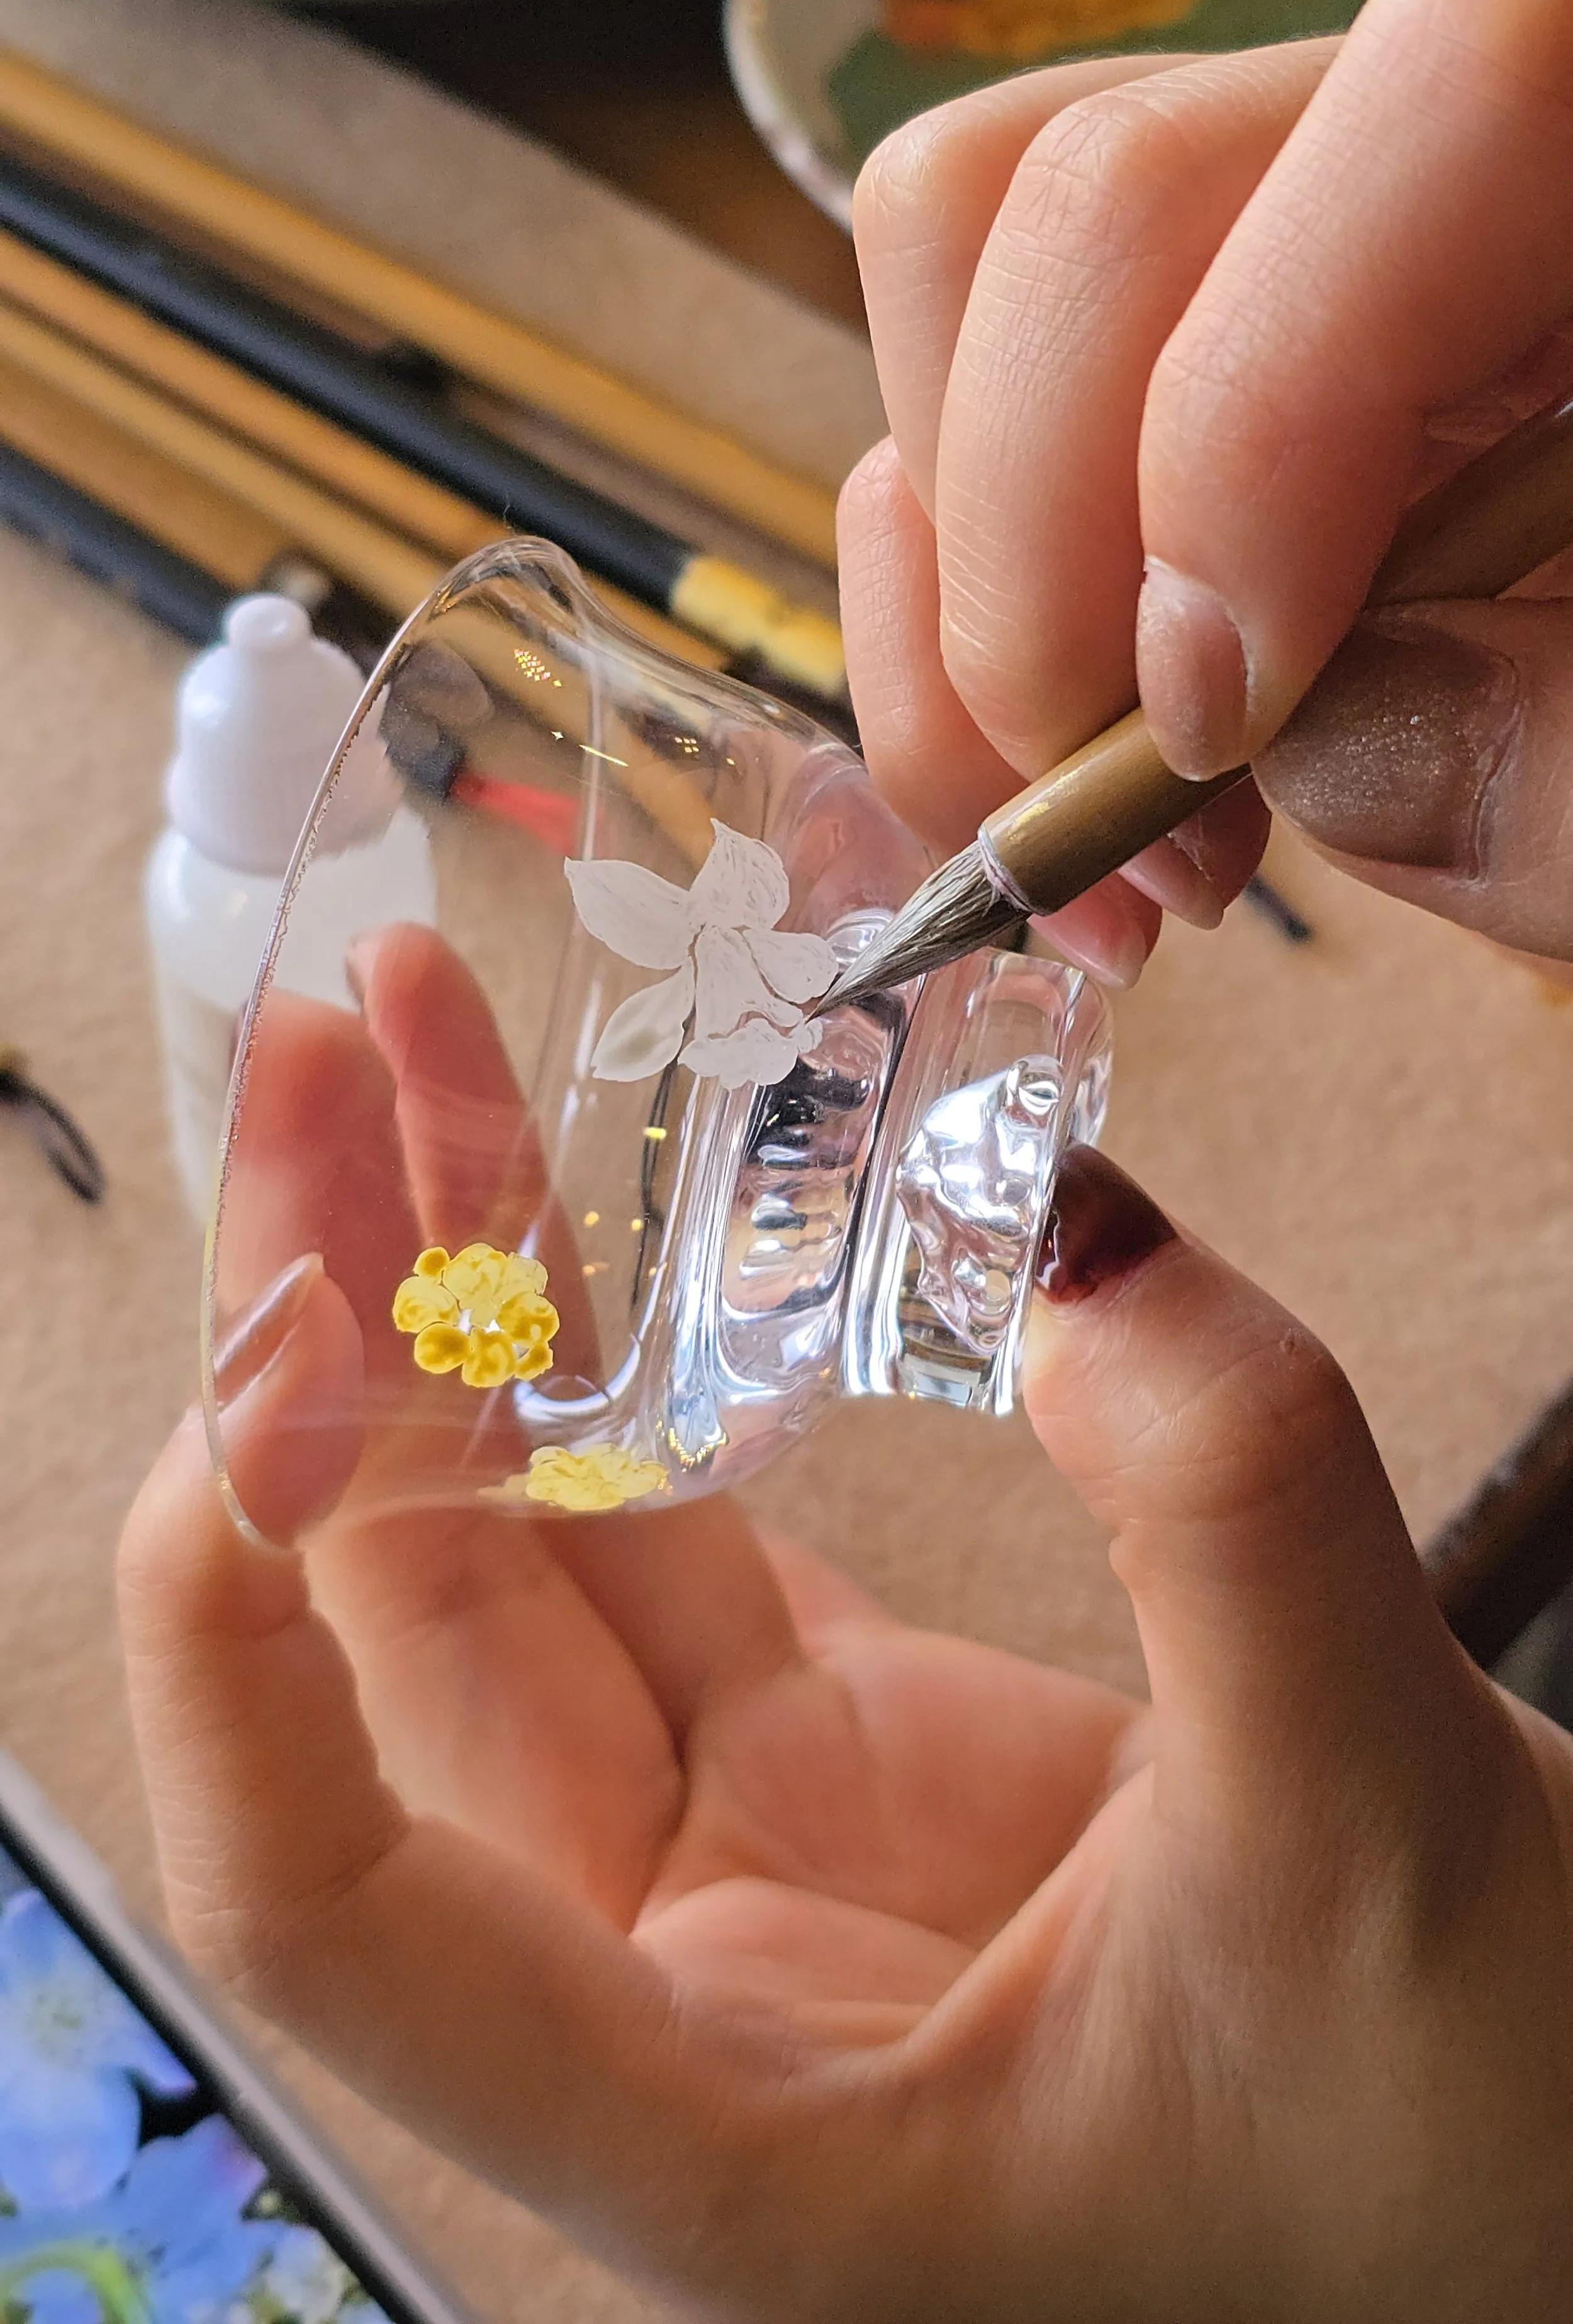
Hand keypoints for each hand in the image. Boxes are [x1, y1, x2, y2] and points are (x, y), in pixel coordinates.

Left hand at [120, 936, 1572, 2316]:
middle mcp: (680, 1984)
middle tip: (319, 1063)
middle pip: (397, 1650)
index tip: (250, 1378)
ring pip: (519, 1547)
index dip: (231, 1662)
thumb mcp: (1378, 1839)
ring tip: (396, 1043)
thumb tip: (1056, 1216)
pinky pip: (661, 1504)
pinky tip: (556, 1173)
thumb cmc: (1479, 2153)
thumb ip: (1232, 1512)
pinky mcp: (839, 1735)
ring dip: (445, 1293)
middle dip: (326, 1341)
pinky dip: (610, 1333)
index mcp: (728, 2133)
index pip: (340, 1918)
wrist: (1565, 2173)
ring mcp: (754, 1838)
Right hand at [838, 0, 1572, 973]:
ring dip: (961, 582)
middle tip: (1110, 838)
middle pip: (1116, 176)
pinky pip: (962, 378)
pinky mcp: (1174, 336)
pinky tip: (1056, 789)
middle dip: (1034, 548)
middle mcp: (1458, 139)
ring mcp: (1287, 219)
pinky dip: (949, 607)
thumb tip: (1328, 747)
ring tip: (1068, 826)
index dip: (1271, 411)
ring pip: (980, 243)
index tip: (1218, 725)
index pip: (1451, 95)